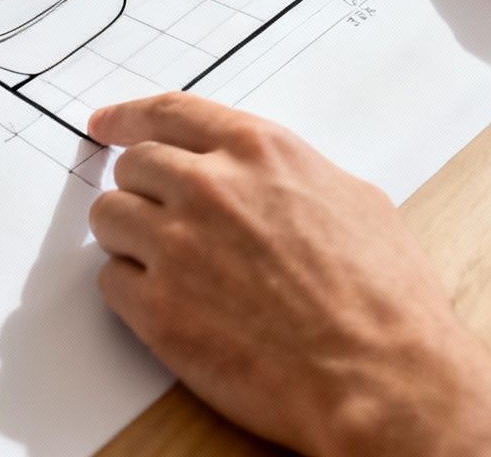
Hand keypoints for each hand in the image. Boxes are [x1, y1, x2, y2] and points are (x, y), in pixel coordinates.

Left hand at [87, 93, 490, 456]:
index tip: (107, 125)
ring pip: (108, 218)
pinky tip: (172, 305)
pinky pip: (110, 281)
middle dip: (141, 189)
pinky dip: (130, 290)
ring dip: (129, 237)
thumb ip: (289, 176)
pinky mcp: (158, 311)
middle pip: (132, 166)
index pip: (167, 113)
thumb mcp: (354, 200)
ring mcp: (177, 248)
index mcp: (258, 152)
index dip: (128, 117)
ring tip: (170, 266)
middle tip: (159, 216)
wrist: (380, 379)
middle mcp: (209, 188)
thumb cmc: (384, 299)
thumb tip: (263, 179)